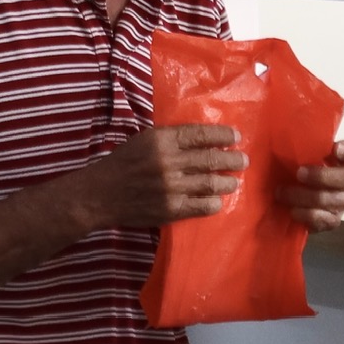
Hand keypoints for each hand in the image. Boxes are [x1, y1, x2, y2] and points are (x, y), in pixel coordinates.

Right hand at [76, 125, 246, 228]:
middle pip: (210, 159)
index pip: (201, 135)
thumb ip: (171, 139)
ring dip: (227, 182)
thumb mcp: (144, 140)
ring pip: (210, 183)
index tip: (236, 138)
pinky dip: (213, 202)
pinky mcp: (170, 208)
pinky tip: (218, 200)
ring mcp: (171, 187)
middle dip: (232, 160)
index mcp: (161, 140)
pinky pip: (201, 205)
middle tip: (243, 161)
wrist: (99, 194)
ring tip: (234, 182)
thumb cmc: (122, 163)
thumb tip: (204, 140)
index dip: (222, 136)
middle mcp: (169, 161)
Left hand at [284, 139, 343, 231]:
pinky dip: (311, 216)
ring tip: (282, 193)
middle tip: (298, 173)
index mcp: (339, 159)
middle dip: (323, 176)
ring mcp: (340, 201)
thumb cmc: (286, 169)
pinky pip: (330, 221)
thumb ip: (292, 142)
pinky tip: (293, 211)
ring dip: (308, 197)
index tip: (336, 149)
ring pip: (337, 200)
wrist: (280, 200)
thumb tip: (275, 126)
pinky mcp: (332, 220)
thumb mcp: (288, 153)